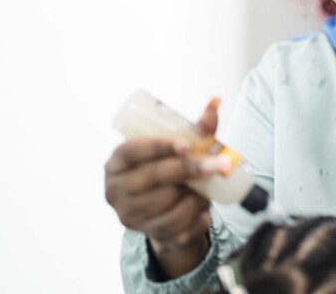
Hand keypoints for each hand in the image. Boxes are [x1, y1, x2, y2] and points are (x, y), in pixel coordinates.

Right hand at [104, 98, 226, 276]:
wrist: (166, 210)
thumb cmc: (169, 169)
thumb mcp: (177, 148)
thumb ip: (195, 129)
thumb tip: (216, 102)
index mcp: (117, 162)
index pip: (132, 151)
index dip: (158, 147)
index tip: (185, 145)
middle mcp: (116, 190)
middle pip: (153, 178)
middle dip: (189, 170)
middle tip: (219, 164)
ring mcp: (129, 215)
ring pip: (168, 204)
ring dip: (195, 194)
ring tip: (209, 186)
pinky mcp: (148, 234)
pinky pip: (178, 228)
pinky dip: (196, 217)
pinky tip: (204, 210)